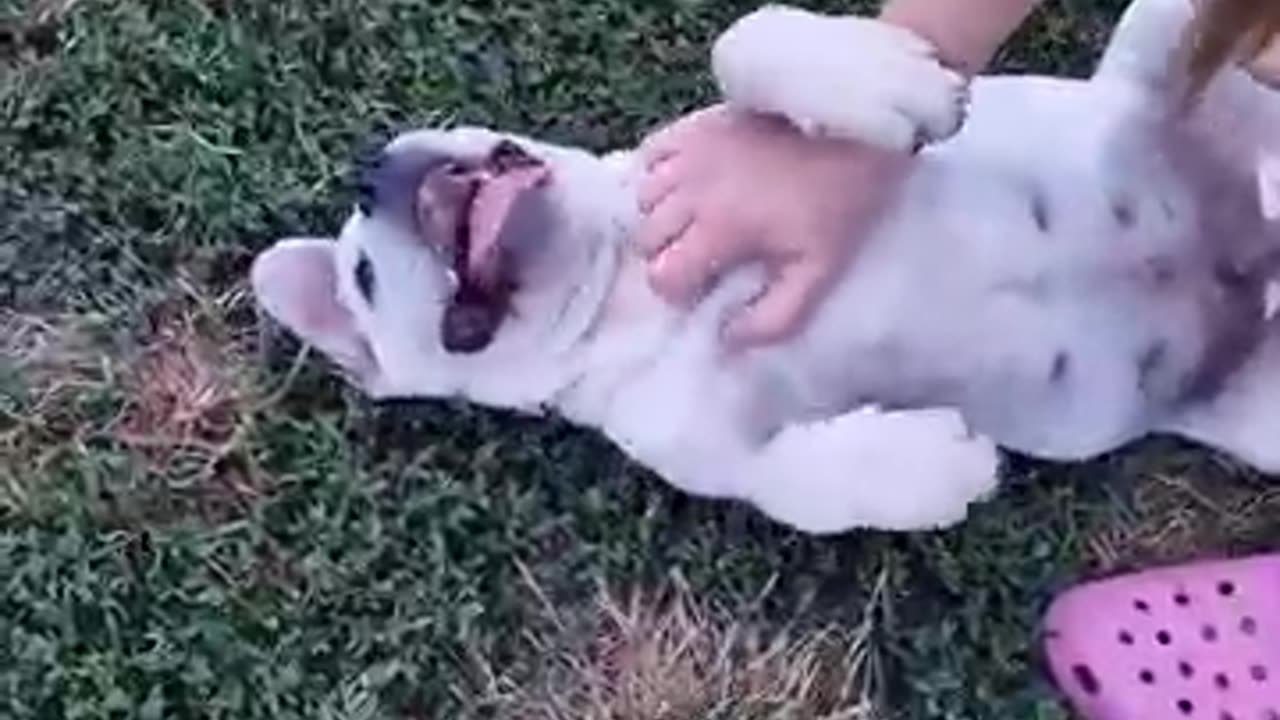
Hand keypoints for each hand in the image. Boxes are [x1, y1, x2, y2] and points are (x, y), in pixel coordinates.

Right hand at [636, 104, 912, 347]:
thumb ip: (775, 318)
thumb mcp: (819, 272)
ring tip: (689, 220)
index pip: (662, 275)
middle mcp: (693, 190)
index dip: (678, 290)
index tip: (703, 286)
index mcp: (719, 229)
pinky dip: (655, 173)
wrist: (854, 131)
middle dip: (666, 255)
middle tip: (698, 256)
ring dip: (660, 215)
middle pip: (646, 238)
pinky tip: (679, 183)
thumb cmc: (836, 203)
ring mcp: (691, 153)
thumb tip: (730, 340)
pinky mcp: (696, 125)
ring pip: (643, 196)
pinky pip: (650, 153)